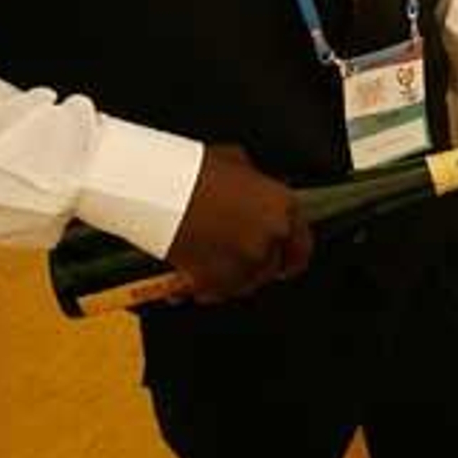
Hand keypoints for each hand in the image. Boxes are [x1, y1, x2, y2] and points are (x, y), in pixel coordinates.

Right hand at [165, 145, 311, 302]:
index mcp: (283, 207)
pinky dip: (203, 290)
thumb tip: (256, 192)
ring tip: (208, 265)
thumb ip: (256, 185)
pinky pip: (215, 294)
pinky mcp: (214, 280)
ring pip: (245, 284)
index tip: (283, 261)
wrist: (155, 188)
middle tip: (234, 258)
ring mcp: (243, 261)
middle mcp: (269, 236)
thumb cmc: (192, 171)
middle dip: (255, 266)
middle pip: (272, 268)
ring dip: (229, 279)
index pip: (301, 246)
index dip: (290, 256)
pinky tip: (188, 280)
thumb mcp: (237, 163)